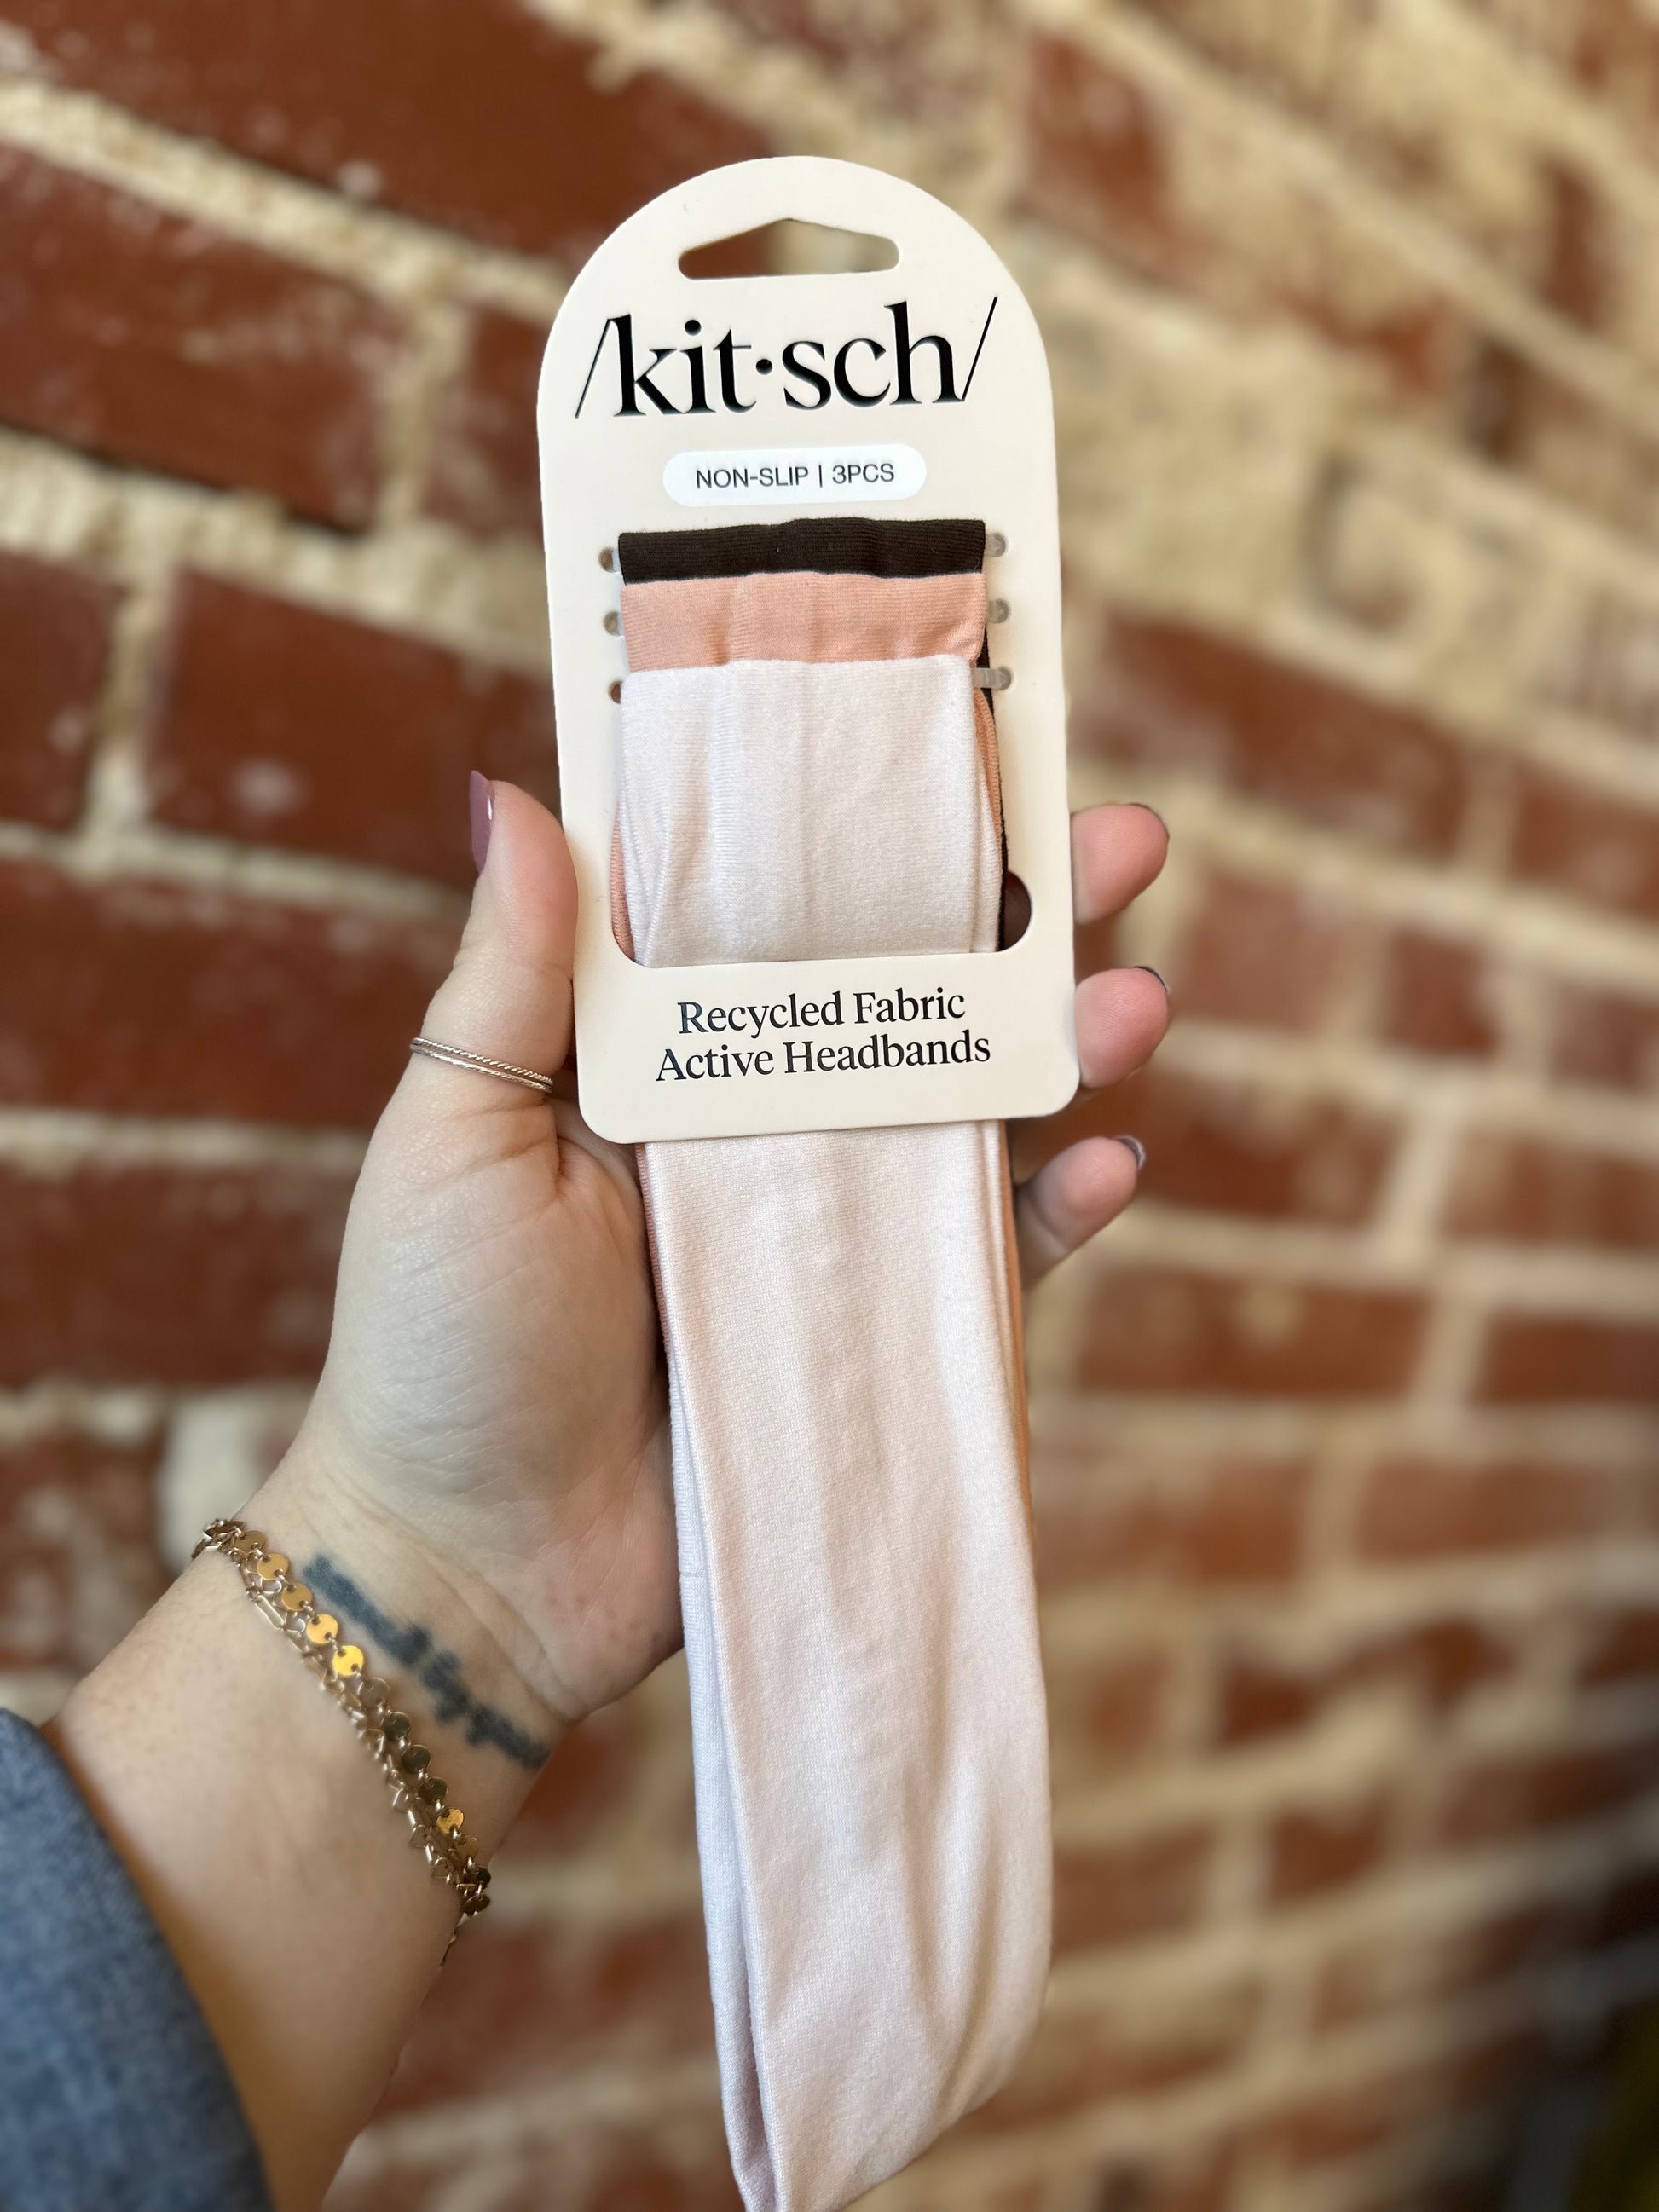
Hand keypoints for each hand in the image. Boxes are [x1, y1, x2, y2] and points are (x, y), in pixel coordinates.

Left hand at [266, 783, 1169, 1739]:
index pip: (782, 904)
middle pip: (912, 987)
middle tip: (1124, 839)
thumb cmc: (435, 1343)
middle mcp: (761, 1118)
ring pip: (979, 1105)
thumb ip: (510, 977)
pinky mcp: (879, 1334)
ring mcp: (829, 1226)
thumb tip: (513, 788)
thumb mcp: (452, 1136)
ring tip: (1135, 999)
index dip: (869, 823)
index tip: (959, 736)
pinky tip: (1109, 1162)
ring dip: (1069, 1041)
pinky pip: (996, 1259)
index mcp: (662, 1052)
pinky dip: (1060, 1212)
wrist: (473, 1569)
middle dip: (1026, 908)